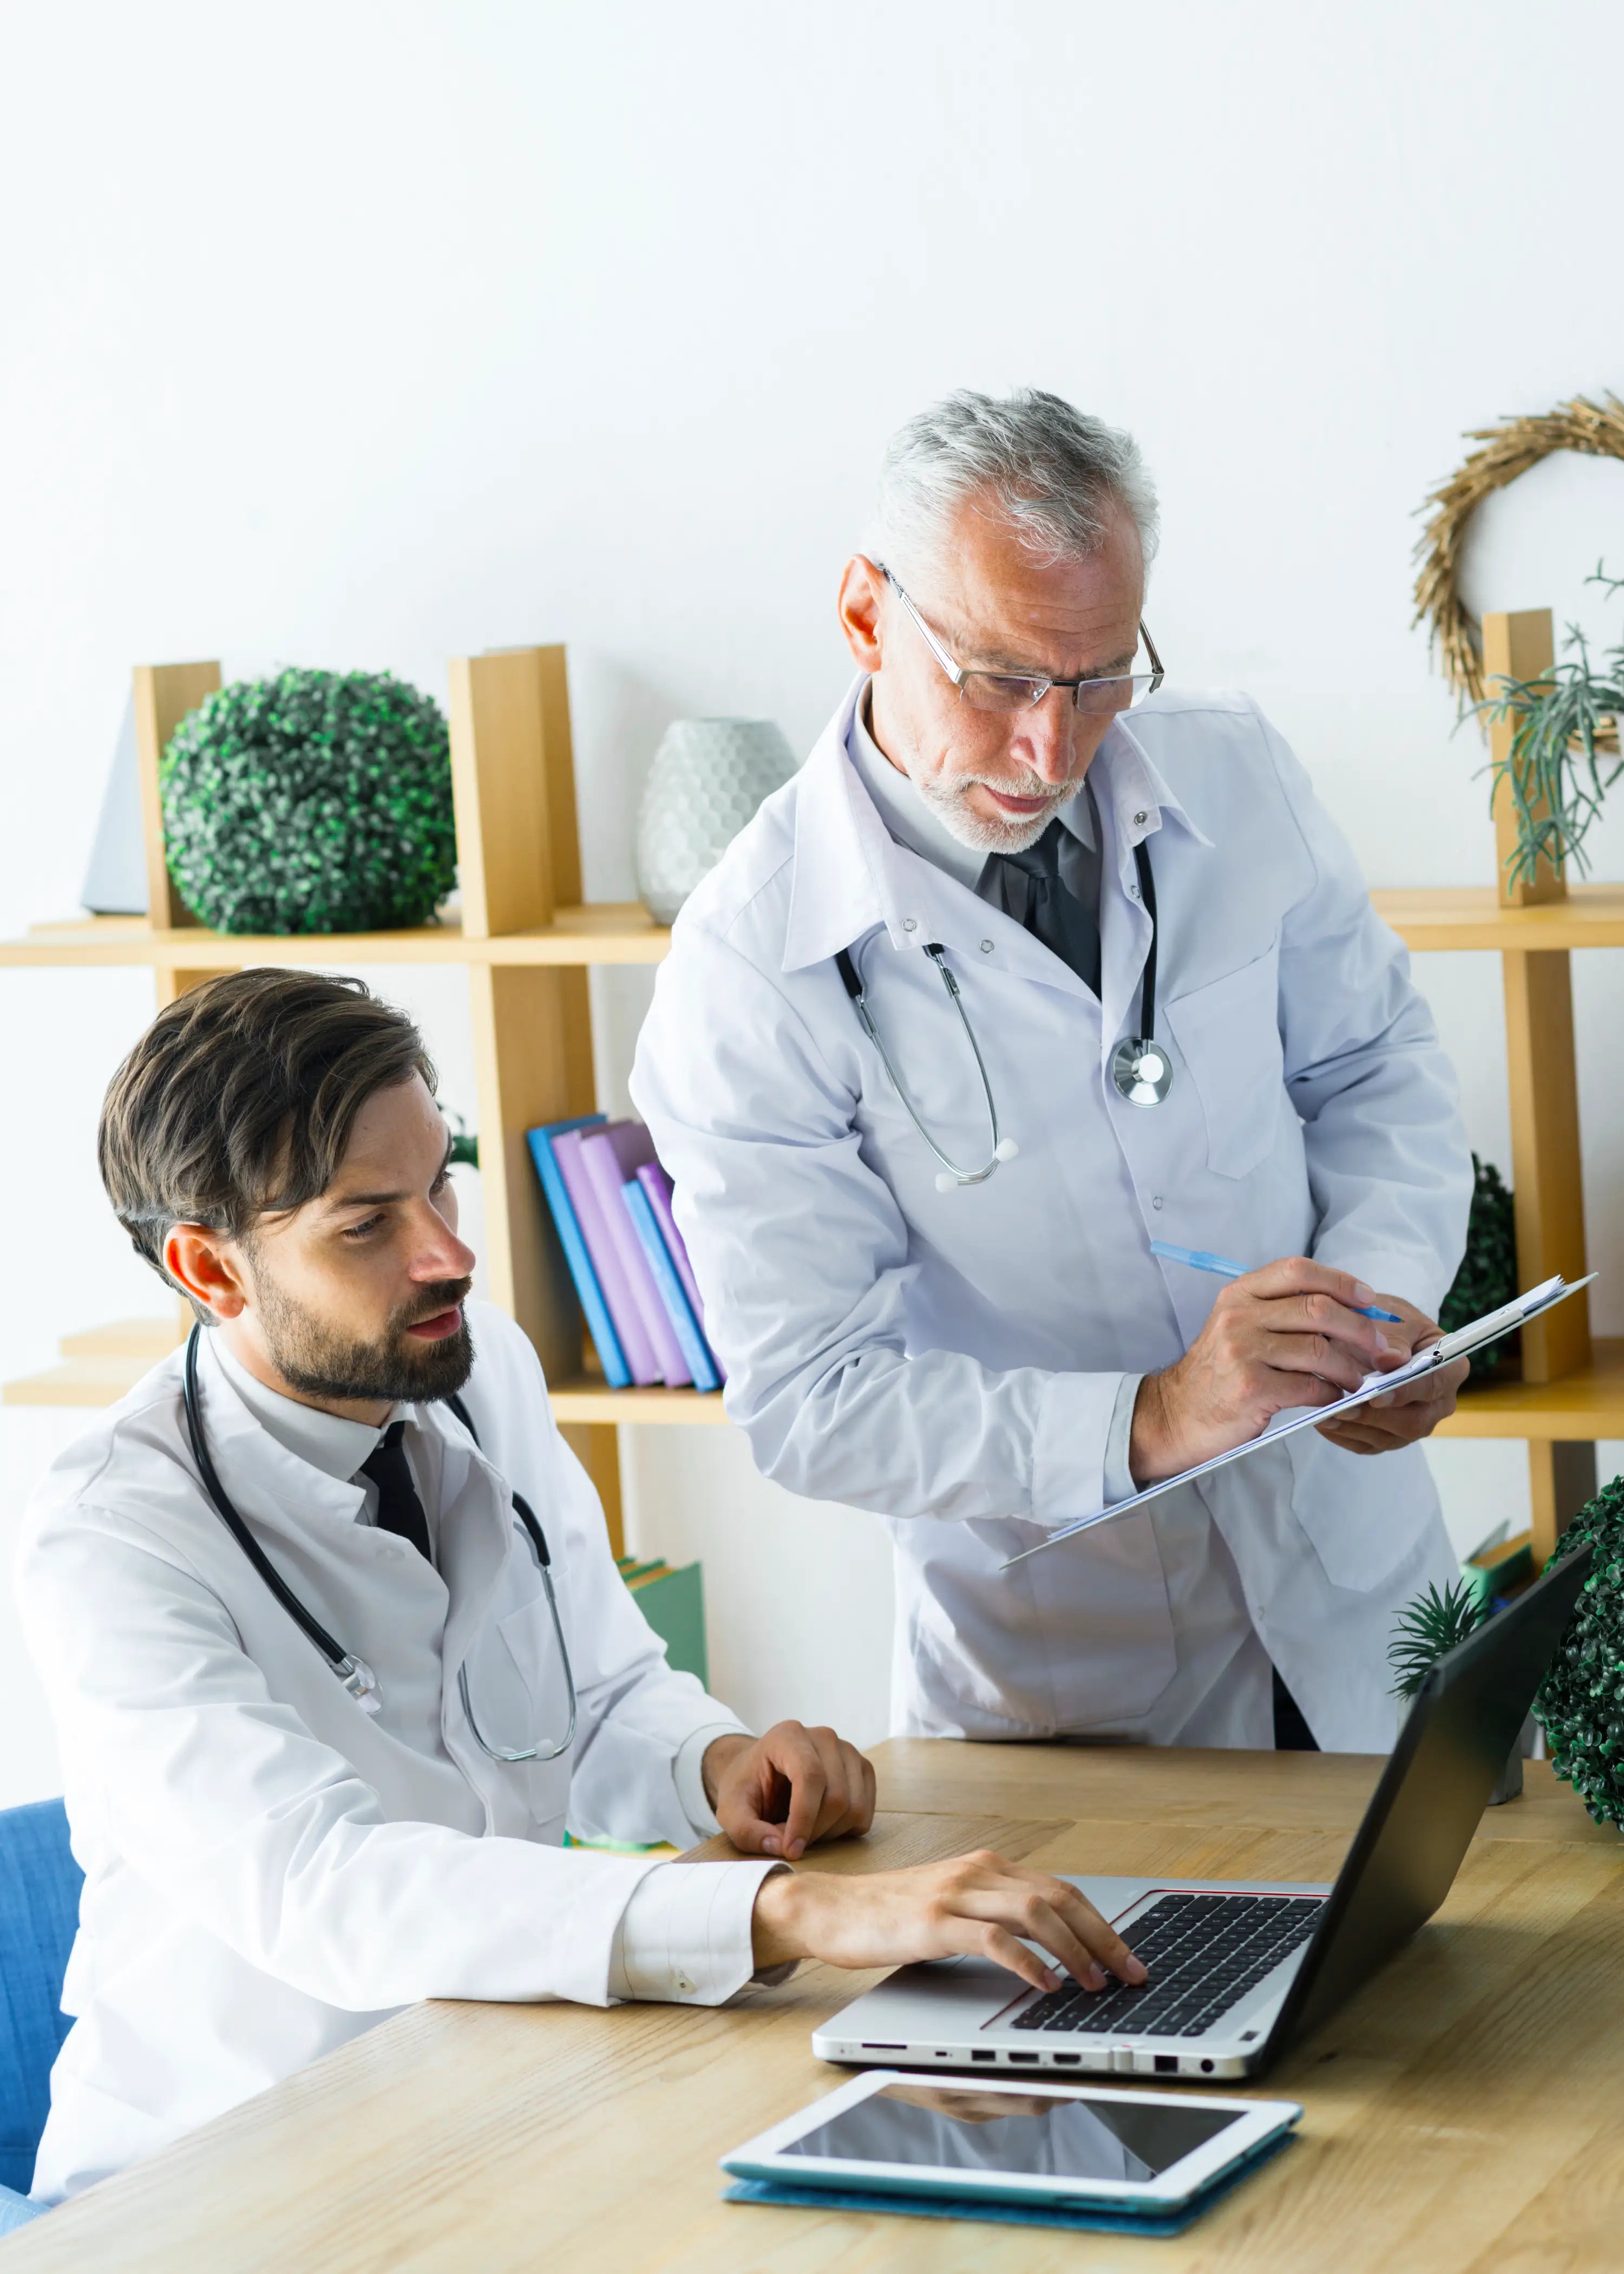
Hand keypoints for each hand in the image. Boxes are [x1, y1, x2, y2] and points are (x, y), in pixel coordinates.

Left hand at [703, 1721, 876, 1859]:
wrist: (761, 1774)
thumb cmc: (746, 1789)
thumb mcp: (731, 1812)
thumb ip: (747, 1831)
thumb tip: (780, 1847)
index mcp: (788, 1735)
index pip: (810, 1776)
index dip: (803, 1818)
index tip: (791, 1849)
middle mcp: (823, 1737)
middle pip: (836, 1796)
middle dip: (814, 1830)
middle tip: (790, 1840)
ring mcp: (847, 1751)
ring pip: (854, 1806)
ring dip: (829, 1832)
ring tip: (804, 1829)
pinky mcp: (861, 1769)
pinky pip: (866, 1811)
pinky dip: (845, 1829)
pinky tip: (822, 1824)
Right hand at [750, 1848, 1148, 1995]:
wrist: (832, 1908)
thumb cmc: (891, 1914)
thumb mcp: (953, 1906)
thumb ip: (994, 1914)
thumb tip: (1050, 1945)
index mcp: (987, 1867)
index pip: (1061, 1889)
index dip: (1101, 1923)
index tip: (1129, 1956)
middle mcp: (977, 1872)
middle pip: (1059, 1896)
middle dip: (1103, 1937)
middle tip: (1132, 1973)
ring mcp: (954, 1894)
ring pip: (1034, 1911)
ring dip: (1073, 1949)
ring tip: (1094, 1983)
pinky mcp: (932, 1922)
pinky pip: (991, 1938)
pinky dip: (1026, 1962)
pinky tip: (1044, 1985)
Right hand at [1131, 1256, 1407, 1481]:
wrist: (1177, 1413)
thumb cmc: (1220, 1372)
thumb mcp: (1239, 1327)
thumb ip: (1282, 1313)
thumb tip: (1353, 1315)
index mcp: (1239, 1294)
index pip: (1298, 1270)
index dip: (1341, 1281)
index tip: (1368, 1300)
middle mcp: (1238, 1316)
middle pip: (1318, 1309)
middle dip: (1361, 1329)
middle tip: (1382, 1349)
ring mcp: (1242, 1352)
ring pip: (1320, 1349)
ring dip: (1351, 1368)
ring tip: (1360, 1380)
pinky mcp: (1251, 1389)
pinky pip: (1311, 1387)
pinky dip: (1332, 1394)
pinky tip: (1334, 1398)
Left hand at [1314, 1291, 1468, 1453]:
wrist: (1378, 1332)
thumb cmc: (1391, 1322)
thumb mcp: (1394, 1316)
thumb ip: (1393, 1337)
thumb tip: (1391, 1359)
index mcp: (1450, 1368)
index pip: (1432, 1385)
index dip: (1405, 1392)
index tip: (1375, 1396)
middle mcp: (1439, 1402)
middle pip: (1413, 1421)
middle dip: (1374, 1417)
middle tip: (1340, 1409)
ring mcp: (1416, 1423)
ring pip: (1390, 1438)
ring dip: (1355, 1429)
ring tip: (1324, 1416)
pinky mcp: (1391, 1436)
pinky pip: (1369, 1445)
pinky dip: (1345, 1436)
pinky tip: (1324, 1423)